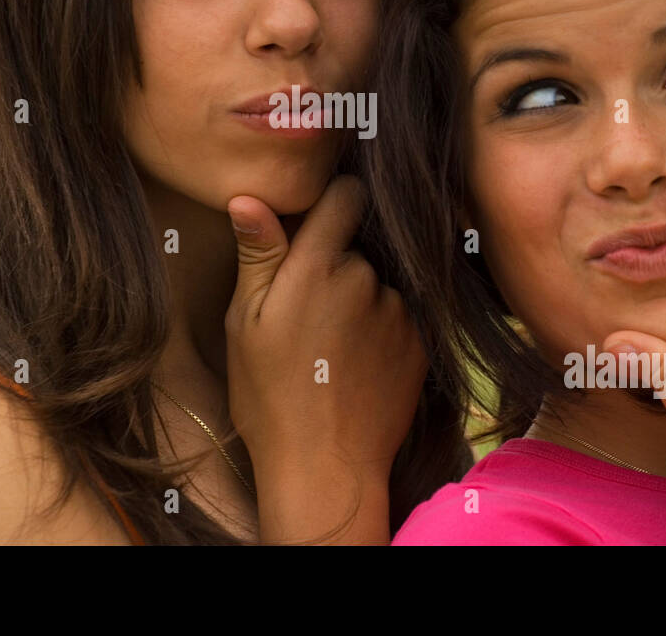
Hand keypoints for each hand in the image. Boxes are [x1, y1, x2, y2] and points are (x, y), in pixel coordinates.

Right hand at [224, 175, 428, 485]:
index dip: (334, 202)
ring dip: (359, 302)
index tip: (319, 224)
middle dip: (335, 267)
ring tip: (330, 352)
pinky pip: (398, 318)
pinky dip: (379, 333)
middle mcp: (366, 278)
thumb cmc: (269, 396)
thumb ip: (257, 255)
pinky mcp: (420, 341)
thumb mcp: (245, 324)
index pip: (346, 196)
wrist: (325, 468)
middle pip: (356, 248)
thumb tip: (248, 198)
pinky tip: (355, 368)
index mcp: (318, 266)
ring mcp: (398, 310)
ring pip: (377, 285)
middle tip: (306, 316)